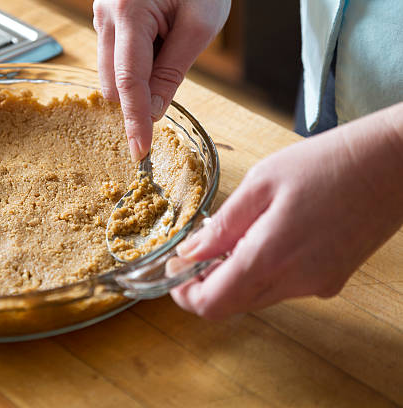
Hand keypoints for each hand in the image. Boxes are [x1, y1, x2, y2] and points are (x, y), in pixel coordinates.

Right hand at [93, 0, 229, 160]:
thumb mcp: (200, 24)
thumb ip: (172, 71)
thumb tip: (153, 112)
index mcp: (129, 11)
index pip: (129, 81)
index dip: (135, 120)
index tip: (139, 151)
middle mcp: (105, 14)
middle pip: (113, 83)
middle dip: (139, 94)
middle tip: (173, 67)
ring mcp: (100, 15)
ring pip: (111, 73)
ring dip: (138, 78)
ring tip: (167, 43)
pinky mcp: (104, 18)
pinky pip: (114, 57)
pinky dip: (135, 64)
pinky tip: (157, 40)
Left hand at [170, 103, 402, 318]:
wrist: (392, 164)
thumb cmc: (328, 163)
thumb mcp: (261, 183)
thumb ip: (222, 225)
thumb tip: (190, 252)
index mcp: (270, 256)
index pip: (212, 304)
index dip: (185, 294)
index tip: (176, 272)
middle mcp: (295, 282)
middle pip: (232, 305)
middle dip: (206, 284)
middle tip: (199, 250)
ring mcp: (316, 285)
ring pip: (257, 297)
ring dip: (235, 276)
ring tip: (236, 235)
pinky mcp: (330, 281)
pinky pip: (283, 287)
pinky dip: (264, 271)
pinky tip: (267, 237)